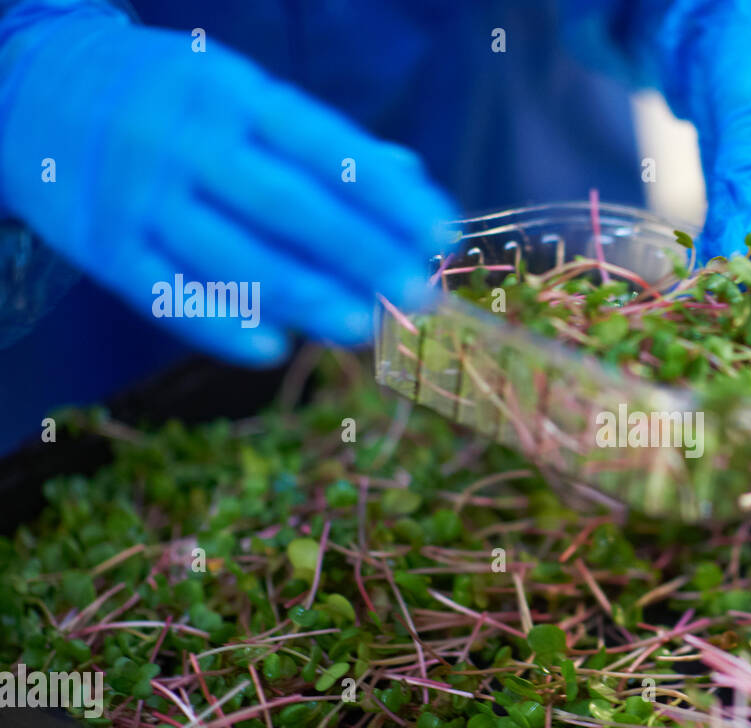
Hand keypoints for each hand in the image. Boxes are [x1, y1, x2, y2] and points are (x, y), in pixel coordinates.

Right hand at [0, 12, 455, 363]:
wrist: (35, 88)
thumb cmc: (175, 104)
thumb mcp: (243, 98)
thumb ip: (322, 143)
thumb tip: (410, 179)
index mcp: (236, 95)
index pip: (327, 148)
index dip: (388, 195)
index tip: (441, 236)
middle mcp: (188, 141)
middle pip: (289, 206)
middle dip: (362, 254)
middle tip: (419, 294)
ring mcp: (141, 195)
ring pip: (234, 257)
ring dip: (305, 298)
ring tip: (362, 326)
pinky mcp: (104, 245)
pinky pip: (167, 296)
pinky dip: (222, 325)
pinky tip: (274, 348)